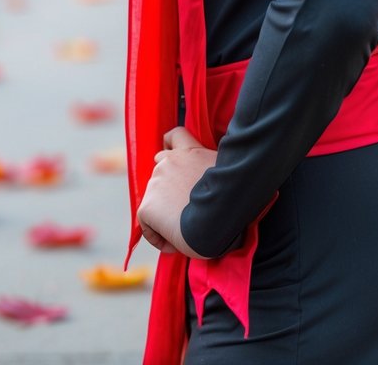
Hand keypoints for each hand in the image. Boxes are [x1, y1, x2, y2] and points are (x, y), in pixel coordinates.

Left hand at [137, 126, 217, 258]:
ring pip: (155, 198)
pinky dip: (158, 235)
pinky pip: (147, 223)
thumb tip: (209, 185)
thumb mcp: (226, 174)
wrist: (218, 221)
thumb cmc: (230, 202)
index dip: (170, 144)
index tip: (171, 152)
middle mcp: (170, 161)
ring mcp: (156, 181)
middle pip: (160, 168)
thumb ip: (212, 171)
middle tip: (183, 205)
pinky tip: (175, 243)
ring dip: (166, 211)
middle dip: (167, 184)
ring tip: (186, 230)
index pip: (175, 135)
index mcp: (191, 152)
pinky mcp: (147, 205)